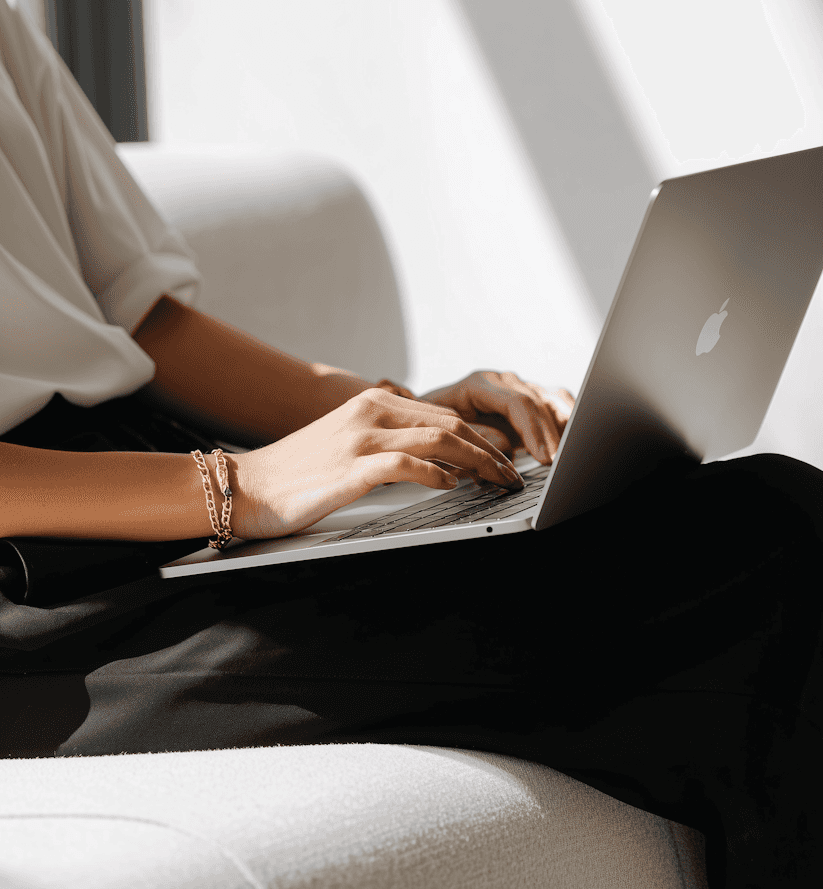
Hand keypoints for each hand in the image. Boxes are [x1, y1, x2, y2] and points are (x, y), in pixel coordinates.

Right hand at [229, 388, 523, 538]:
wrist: (244, 485)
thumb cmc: (296, 471)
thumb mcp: (346, 441)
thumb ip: (386, 438)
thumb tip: (436, 456)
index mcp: (372, 403)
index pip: (445, 414)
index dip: (481, 437)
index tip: (503, 460)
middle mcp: (370, 413)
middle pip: (451, 423)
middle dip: (490, 450)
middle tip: (512, 475)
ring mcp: (360, 438)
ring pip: (440, 439)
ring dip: (478, 462)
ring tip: (497, 481)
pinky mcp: (351, 467)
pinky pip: (408, 464)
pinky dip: (438, 474)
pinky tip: (452, 485)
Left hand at [418, 371, 574, 464]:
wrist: (425, 419)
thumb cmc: (430, 424)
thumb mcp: (443, 432)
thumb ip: (475, 438)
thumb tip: (506, 450)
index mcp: (480, 384)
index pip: (517, 403)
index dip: (534, 431)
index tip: (543, 457)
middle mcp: (502, 382)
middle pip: (537, 403)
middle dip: (550, 436)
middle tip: (557, 464)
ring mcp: (516, 389)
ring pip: (550, 401)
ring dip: (562, 428)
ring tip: (568, 453)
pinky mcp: (526, 402)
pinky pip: (554, 405)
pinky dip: (565, 420)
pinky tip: (572, 438)